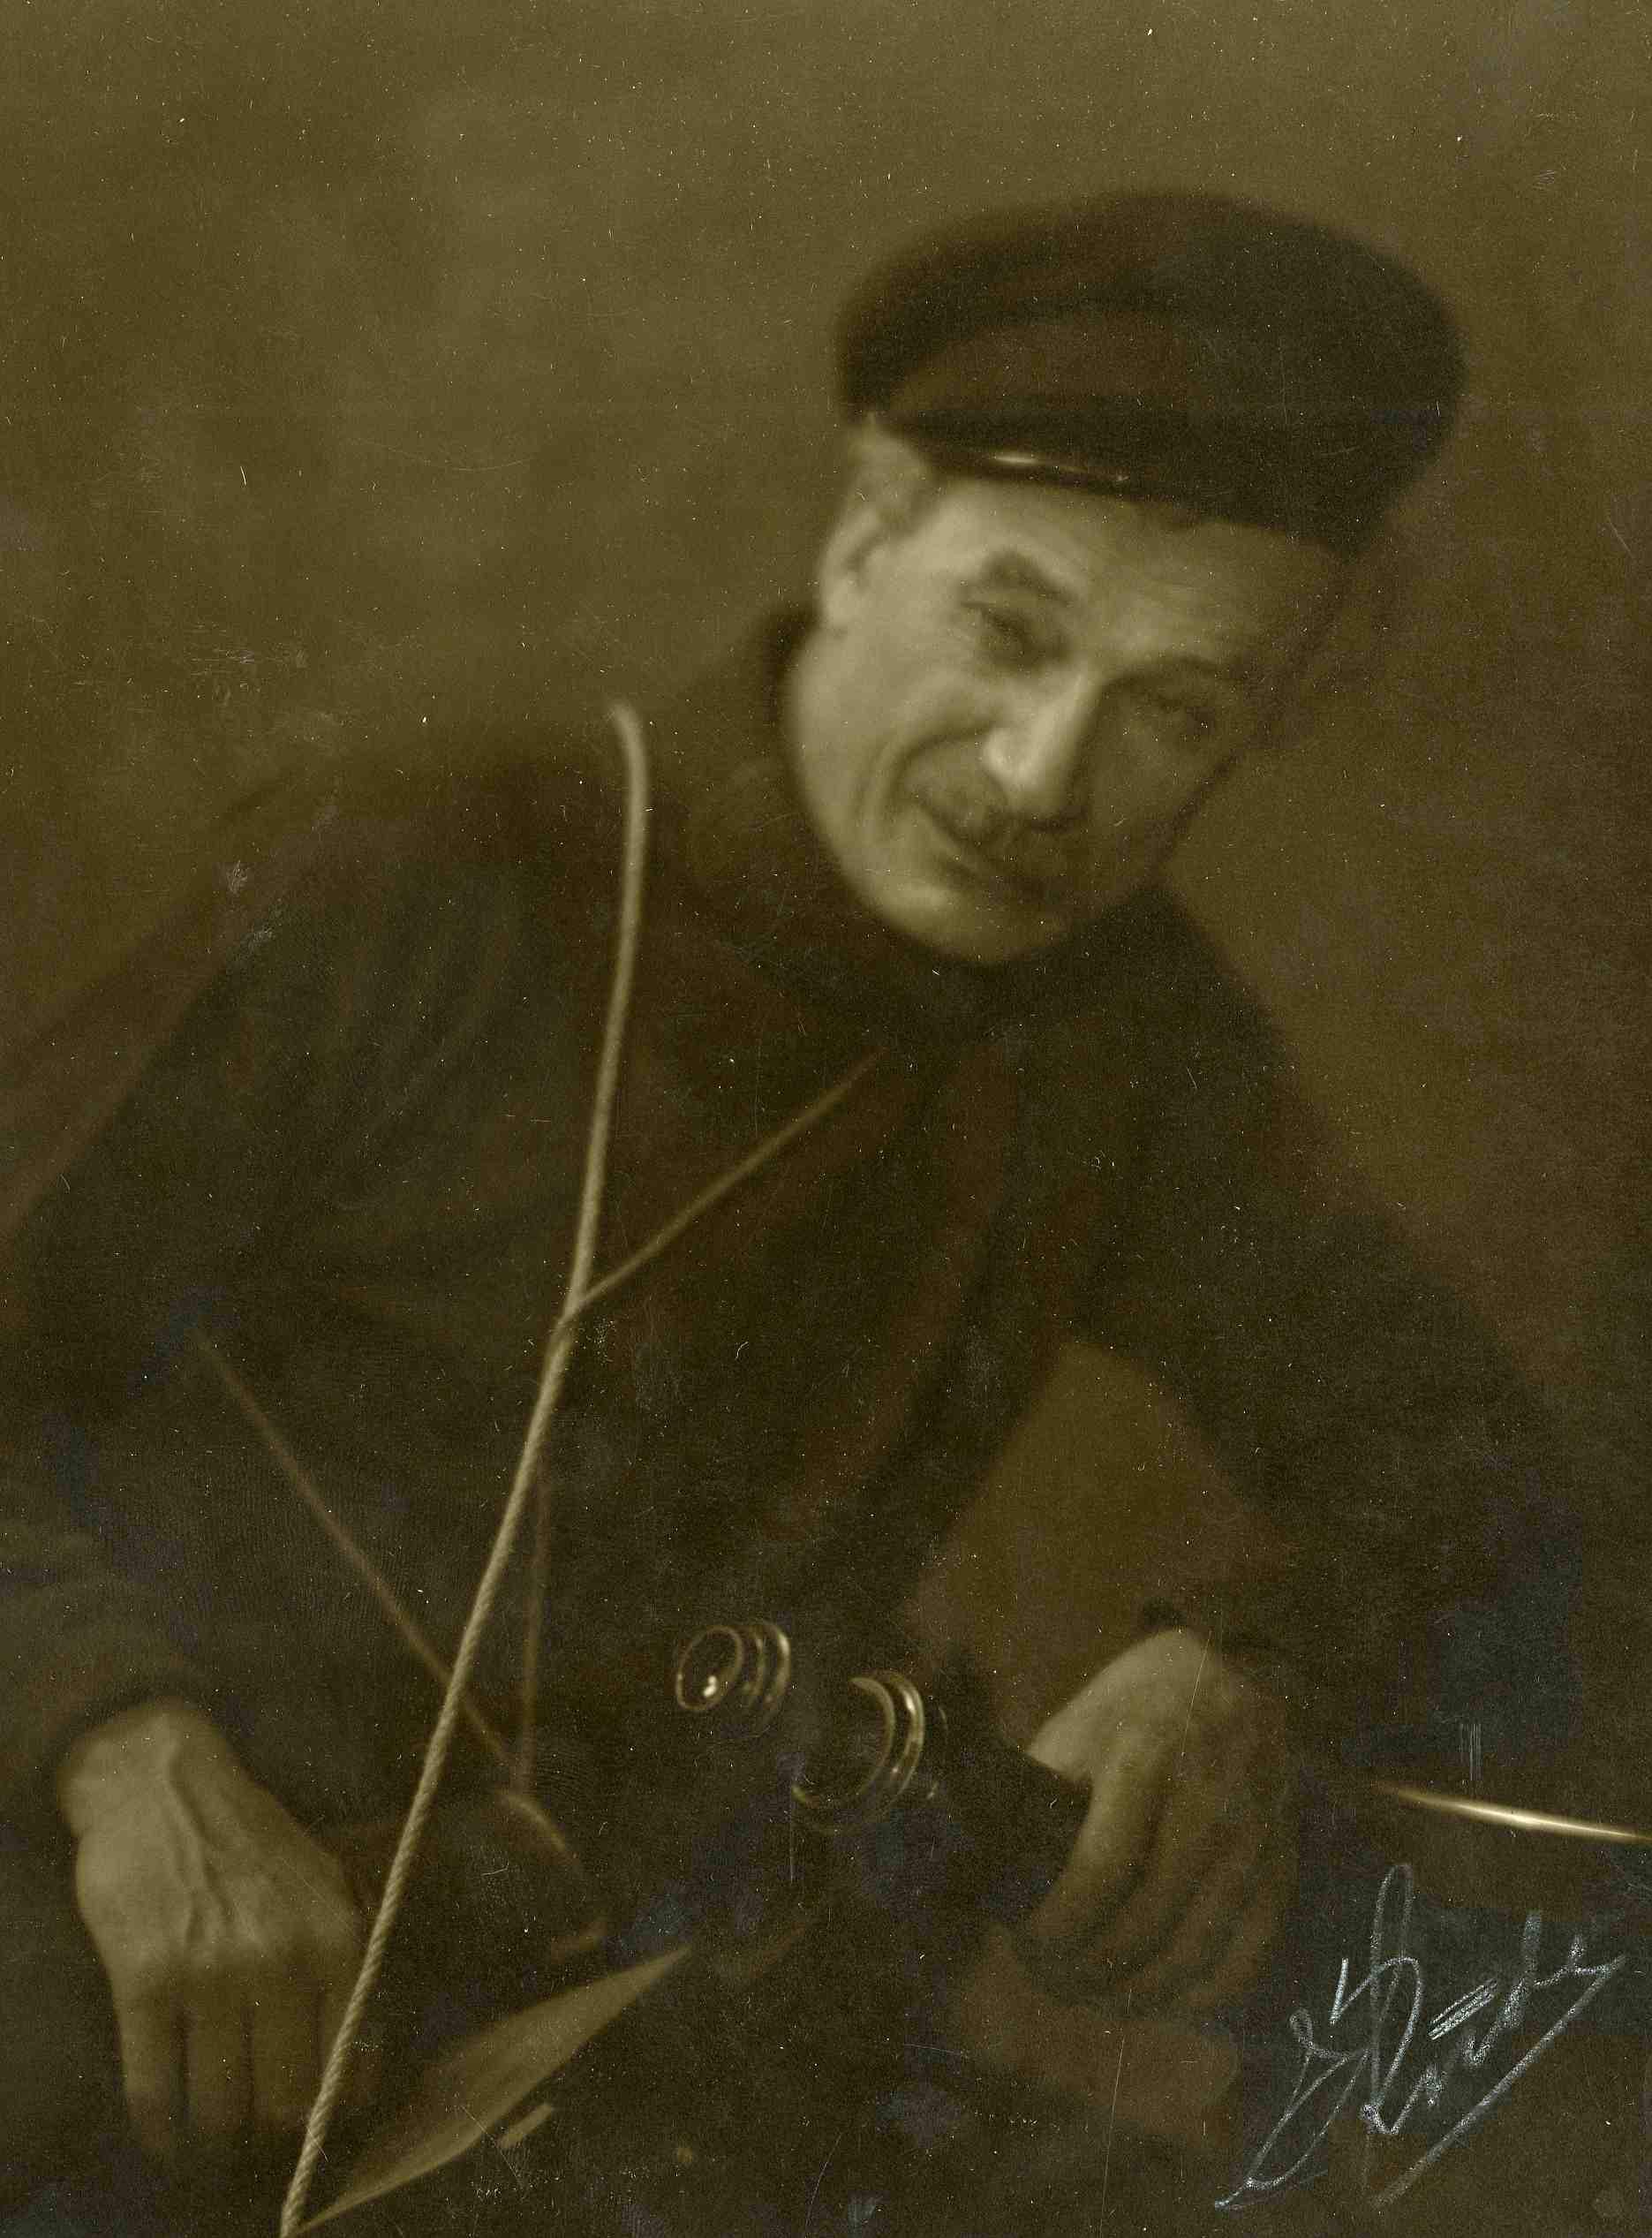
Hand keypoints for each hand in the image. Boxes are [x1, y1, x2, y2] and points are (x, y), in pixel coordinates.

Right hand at [56, 1698, 370, 2158]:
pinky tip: (161, 2128)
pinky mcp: (145, 1978)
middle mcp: (282, 1959)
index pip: (346, 2068)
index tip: (306, 2115)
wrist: (165, 1784)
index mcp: (338, 1939)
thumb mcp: (331, 1884)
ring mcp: (211, 1971)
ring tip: (207, 2110)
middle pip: (283, 2101)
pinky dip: (157, 2124)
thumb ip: (353, 1966)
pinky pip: (153, 2088)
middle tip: (251, 2108)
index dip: (324, 2106)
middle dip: (266, 2118)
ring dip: (211, 2123)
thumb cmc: (253, 1842)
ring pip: (219, 2107)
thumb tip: (362, 2068)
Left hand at [1016, 1630, 1294, 2010]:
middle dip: (1092, 1970)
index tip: (1028, 1948)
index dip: (1059, 1929)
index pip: (1098, 1872)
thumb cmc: (1133, 1709)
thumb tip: (1002, 1887)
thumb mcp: (1078, 1730)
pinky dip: (1207, 1988)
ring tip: (1101, 1999)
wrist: (1232, 1672)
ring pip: (1198, 1944)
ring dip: (1143, 1992)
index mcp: (1142, 1757)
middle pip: (1147, 1920)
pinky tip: (1168, 1999)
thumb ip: (1047, 1800)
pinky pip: (1250, 1945)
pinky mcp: (1281, 1856)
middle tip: (1057, 1983)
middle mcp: (1206, 1797)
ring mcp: (1252, 1831)